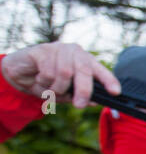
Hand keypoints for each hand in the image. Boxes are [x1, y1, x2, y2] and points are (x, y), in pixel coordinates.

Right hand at [1, 42, 118, 107]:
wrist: (21, 73)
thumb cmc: (49, 82)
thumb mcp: (67, 92)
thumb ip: (81, 96)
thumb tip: (96, 102)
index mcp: (86, 62)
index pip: (101, 70)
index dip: (109, 81)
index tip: (115, 92)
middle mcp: (75, 52)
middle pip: (84, 71)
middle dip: (83, 91)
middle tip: (79, 105)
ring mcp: (59, 49)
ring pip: (65, 73)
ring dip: (57, 88)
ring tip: (51, 90)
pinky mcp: (42, 50)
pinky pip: (48, 72)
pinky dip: (44, 82)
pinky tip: (40, 79)